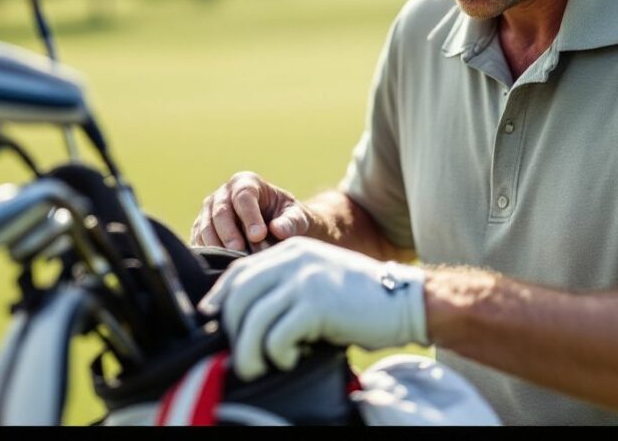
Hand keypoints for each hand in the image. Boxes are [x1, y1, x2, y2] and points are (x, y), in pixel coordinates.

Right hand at [190, 172, 311, 251]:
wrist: (276, 229)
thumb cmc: (288, 219)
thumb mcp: (297, 217)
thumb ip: (291, 222)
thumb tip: (277, 229)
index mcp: (247, 182)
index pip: (244, 196)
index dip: (250, 216)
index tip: (259, 235)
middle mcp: (224, 194)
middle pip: (221, 211)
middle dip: (230, 233)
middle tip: (240, 251)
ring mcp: (209, 211)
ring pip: (206, 227)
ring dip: (218, 246)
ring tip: (233, 262)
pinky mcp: (201, 229)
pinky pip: (198, 240)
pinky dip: (208, 253)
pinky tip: (220, 265)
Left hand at [198, 237, 427, 380]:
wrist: (404, 299)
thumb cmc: (361, 300)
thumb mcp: (318, 280)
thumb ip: (286, 287)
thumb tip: (247, 320)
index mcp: (292, 250)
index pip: (239, 271)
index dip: (220, 298)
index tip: (213, 320)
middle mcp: (293, 260)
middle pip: (239, 296)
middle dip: (231, 330)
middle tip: (239, 355)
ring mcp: (305, 280)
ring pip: (253, 319)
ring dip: (248, 351)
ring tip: (256, 367)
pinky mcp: (316, 304)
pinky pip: (277, 336)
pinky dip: (277, 354)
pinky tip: (291, 358)